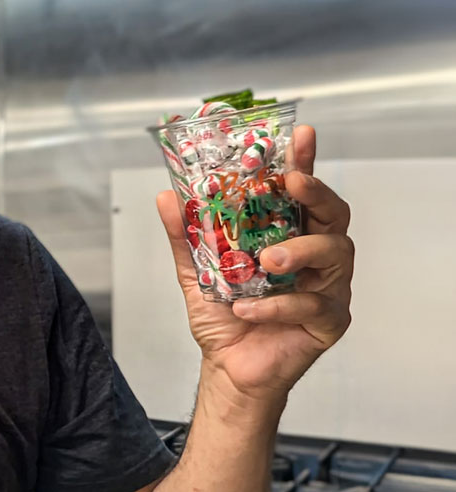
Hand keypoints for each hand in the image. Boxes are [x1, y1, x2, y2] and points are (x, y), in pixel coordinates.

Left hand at [156, 125, 353, 402]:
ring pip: (334, 253)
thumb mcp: (195, 270)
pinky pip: (312, 304)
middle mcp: (316, 253)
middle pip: (333, 213)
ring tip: (266, 260)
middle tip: (293, 184)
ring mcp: (328, 286)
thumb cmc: (222, 315)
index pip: (300, 191)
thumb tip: (167, 197)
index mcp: (288, 232)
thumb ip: (185, 235)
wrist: (227, 367)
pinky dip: (277, 303)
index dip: (303, 160)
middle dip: (317, 192)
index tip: (300, 135)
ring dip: (299, 250)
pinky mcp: (329, 321)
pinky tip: (247, 307)